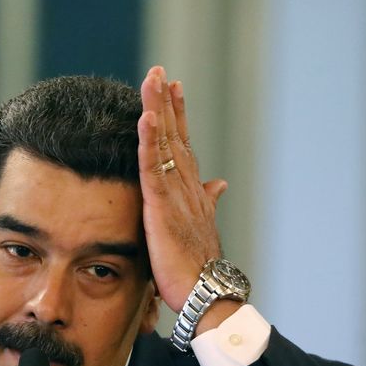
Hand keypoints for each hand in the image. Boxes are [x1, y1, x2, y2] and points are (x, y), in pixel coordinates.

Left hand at [137, 66, 227, 313]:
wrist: (206, 293)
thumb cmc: (199, 267)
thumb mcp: (199, 228)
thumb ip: (206, 202)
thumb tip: (219, 184)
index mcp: (191, 191)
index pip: (182, 145)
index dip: (178, 116)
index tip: (172, 88)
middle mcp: (187, 186)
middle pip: (175, 136)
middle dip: (167, 102)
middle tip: (160, 71)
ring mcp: (176, 195)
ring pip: (166, 144)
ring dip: (159, 110)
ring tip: (153, 80)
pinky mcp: (163, 207)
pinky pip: (154, 168)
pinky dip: (150, 141)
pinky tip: (146, 118)